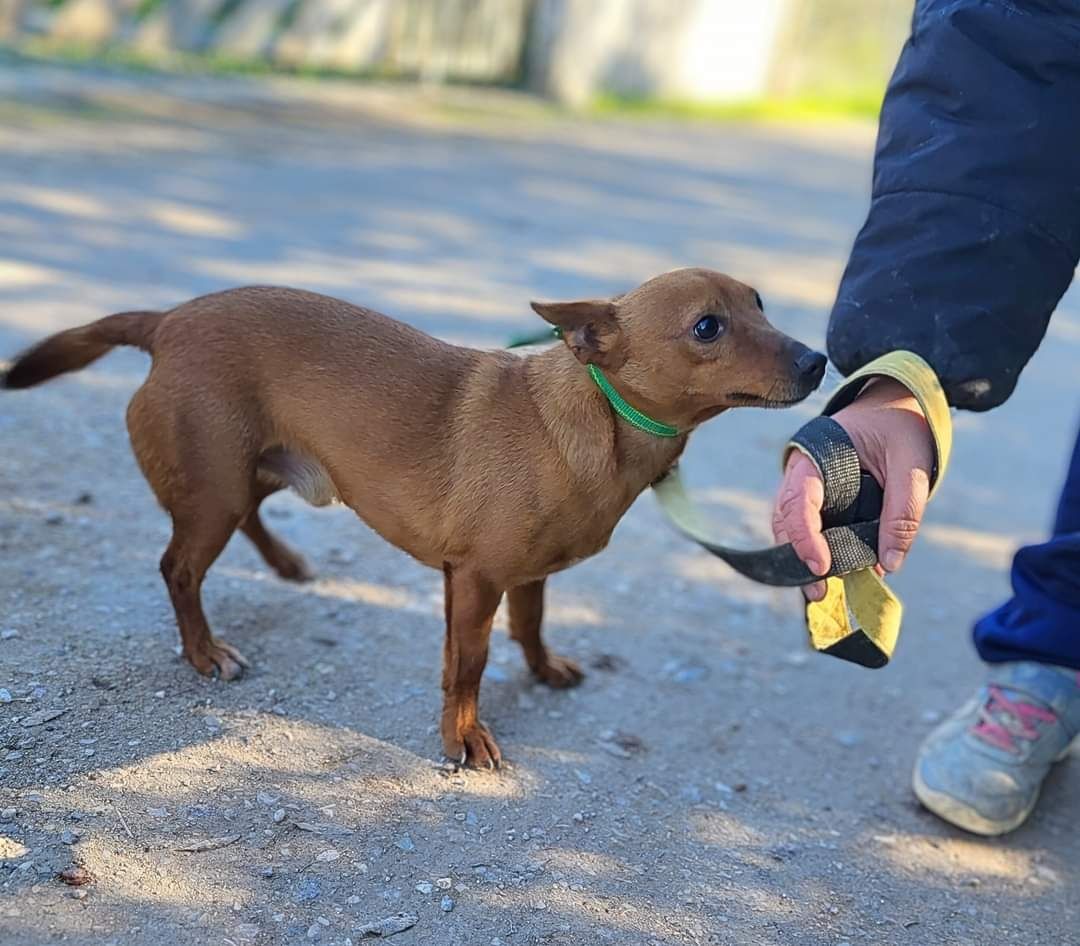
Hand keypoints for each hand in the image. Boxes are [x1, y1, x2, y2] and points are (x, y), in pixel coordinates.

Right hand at [771, 378, 934, 600]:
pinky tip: (841, 575)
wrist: (894, 405)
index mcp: (815, 456)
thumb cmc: (900, 426)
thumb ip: (903, 511)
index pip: (797, 501)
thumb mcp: (912, 463)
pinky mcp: (822, 504)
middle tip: (819, 595)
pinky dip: (824, 554)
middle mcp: (801, 475)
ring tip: (826, 594)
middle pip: (785, 522)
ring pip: (793, 531)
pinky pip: (814, 531)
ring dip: (807, 561)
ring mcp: (808, 490)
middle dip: (798, 559)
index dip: (803, 537)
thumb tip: (889, 565)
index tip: (821, 566)